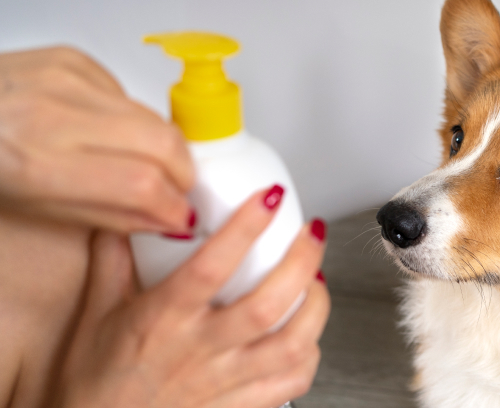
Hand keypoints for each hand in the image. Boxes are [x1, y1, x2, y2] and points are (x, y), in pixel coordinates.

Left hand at [0, 46, 193, 232]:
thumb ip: (110, 215)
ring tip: (141, 163)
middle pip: (162, 142)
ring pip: (153, 117)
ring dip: (160, 146)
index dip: (172, 204)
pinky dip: (129, 118)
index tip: (180, 216)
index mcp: (35, 163)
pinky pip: (127, 94)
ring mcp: (63, 79)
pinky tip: (104, 130)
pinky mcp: (71, 58)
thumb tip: (167, 218)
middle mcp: (51, 114)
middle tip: (176, 189)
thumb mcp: (34, 208)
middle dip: (183, 172)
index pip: (140, 182)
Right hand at [55, 187, 329, 407]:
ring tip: (317, 279)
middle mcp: (198, 351)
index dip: (245, 229)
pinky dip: (310, 354)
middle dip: (301, 263)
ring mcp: (224, 381)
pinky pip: (292, 382)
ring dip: (315, 308)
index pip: (209, 268)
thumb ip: (114, 257)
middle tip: (311, 233)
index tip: (269, 199)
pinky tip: (308, 333)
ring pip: (291, 345)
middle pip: (265, 306)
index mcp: (162, 321)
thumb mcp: (97, 312)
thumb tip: (132, 213)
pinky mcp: (241, 406)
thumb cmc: (96, 382)